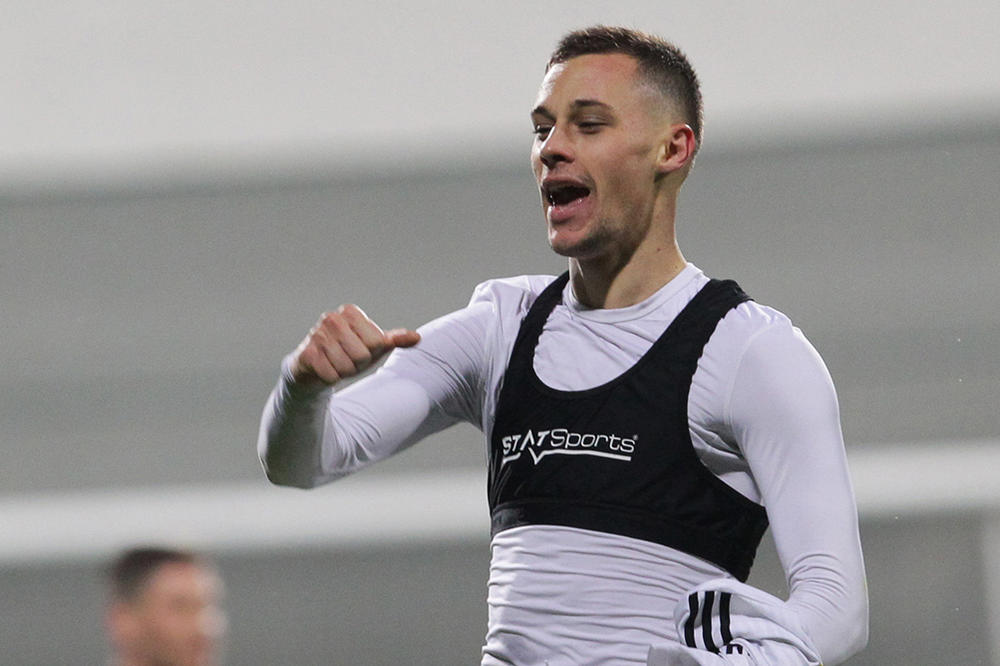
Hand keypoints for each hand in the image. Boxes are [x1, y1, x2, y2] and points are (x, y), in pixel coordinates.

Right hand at [288, 304, 419, 388]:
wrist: (312, 369)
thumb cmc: (347, 354)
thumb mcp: (372, 347)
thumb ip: (394, 340)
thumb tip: (417, 337)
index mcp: (350, 311)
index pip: (377, 342)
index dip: (371, 353)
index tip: (358, 350)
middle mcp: (332, 318)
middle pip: (363, 355)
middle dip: (357, 364)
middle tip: (346, 359)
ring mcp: (316, 335)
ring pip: (347, 367)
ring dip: (343, 372)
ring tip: (335, 364)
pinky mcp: (306, 354)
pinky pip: (331, 376)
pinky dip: (331, 378)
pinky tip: (323, 370)